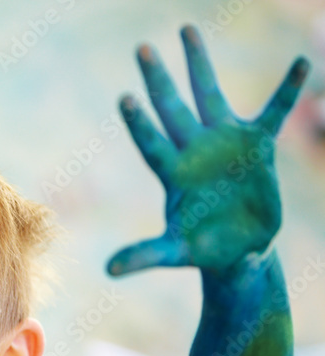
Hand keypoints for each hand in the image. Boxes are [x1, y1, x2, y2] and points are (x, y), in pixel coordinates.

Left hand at [107, 25, 308, 275]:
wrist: (238, 249)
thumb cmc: (202, 250)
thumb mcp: (175, 253)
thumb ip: (144, 255)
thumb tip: (108, 271)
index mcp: (173, 174)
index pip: (152, 143)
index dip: (140, 123)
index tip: (125, 97)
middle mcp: (193, 151)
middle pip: (172, 108)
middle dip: (159, 78)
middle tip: (141, 48)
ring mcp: (224, 143)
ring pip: (209, 95)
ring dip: (199, 64)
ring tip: (186, 29)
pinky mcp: (257, 146)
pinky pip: (273, 112)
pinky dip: (287, 90)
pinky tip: (302, 62)